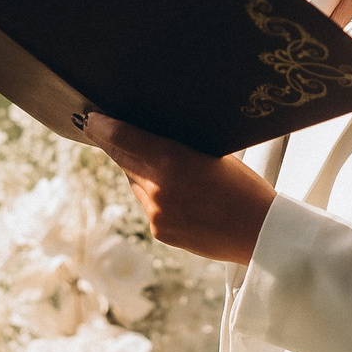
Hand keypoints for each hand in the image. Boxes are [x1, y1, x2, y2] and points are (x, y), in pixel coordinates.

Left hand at [78, 112, 274, 265]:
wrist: (260, 232)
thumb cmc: (244, 187)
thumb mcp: (212, 155)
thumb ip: (174, 149)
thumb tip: (147, 140)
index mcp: (171, 160)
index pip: (122, 137)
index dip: (101, 126)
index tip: (90, 118)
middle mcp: (156, 187)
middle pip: (122, 159)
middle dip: (114, 145)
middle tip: (101, 129)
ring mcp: (155, 213)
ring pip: (134, 183)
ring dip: (138, 172)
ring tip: (161, 167)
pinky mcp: (159, 231)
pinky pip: (148, 206)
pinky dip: (154, 197)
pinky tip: (178, 196)